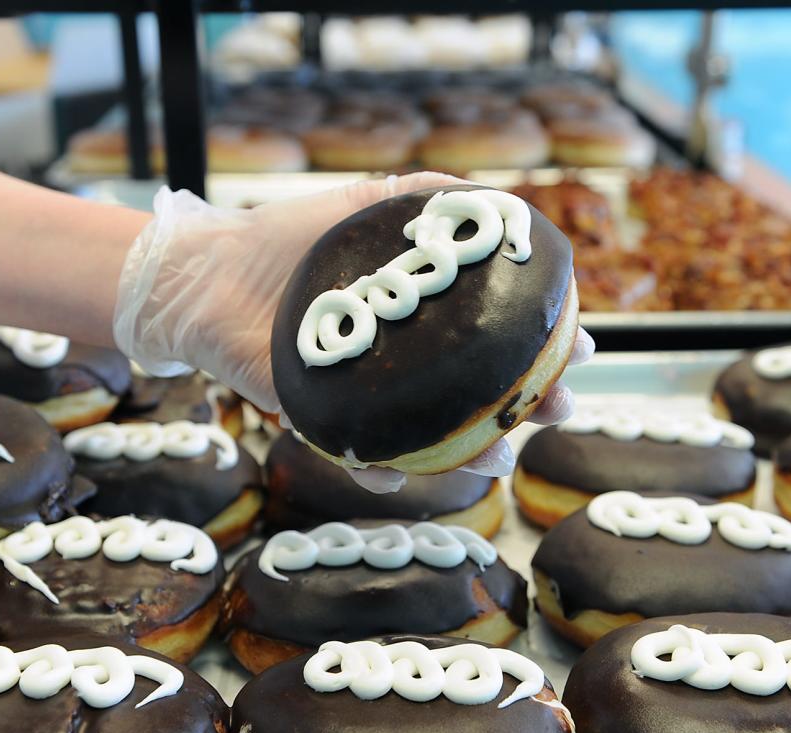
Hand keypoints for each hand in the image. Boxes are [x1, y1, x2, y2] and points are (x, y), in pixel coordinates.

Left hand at [113, 174, 594, 492]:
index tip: (582, 347)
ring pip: (433, 438)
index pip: (499, 337)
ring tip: (495, 455)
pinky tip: (393, 475)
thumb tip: (501, 198)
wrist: (208, 273)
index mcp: (424, 317)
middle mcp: (405, 361)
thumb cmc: (287, 236)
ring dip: (471, 454)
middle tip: (556, 409)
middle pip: (481, 394)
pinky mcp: (321, 420)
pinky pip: (358, 456)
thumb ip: (427, 198)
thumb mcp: (366, 204)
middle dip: (528, 407)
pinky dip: (378, 471)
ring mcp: (368, 395)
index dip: (546, 346)